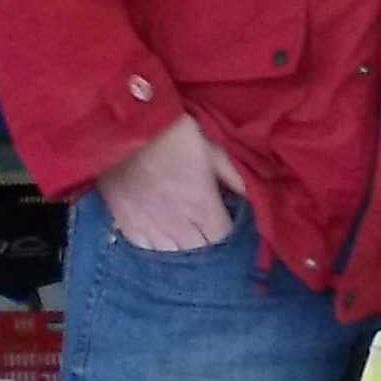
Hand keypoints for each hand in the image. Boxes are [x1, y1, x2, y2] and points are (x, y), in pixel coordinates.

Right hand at [99, 113, 246, 251]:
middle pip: (199, 252)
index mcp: (202, 207)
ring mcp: (150, 227)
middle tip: (207, 228)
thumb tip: (255, 198)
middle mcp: (177, 225)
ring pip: (172, 254)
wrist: (126, 126)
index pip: (222, 239)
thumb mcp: (213, 149)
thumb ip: (234, 177)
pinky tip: (160, 233)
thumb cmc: (174, 132)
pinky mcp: (126, 223)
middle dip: (207, 243)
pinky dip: (155, 244)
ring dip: (182, 246)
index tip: (227, 221)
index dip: (227, 232)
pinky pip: (145, 248)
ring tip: (185, 234)